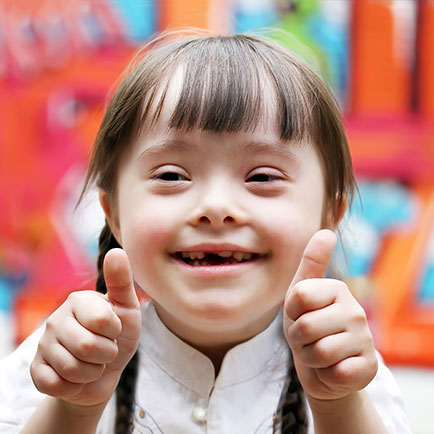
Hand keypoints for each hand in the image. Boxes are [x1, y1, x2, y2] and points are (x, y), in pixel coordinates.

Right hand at [30, 248, 140, 408]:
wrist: (106, 370)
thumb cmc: (118, 335)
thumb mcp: (127, 307)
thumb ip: (121, 281)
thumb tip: (115, 250)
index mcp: (78, 300)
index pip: (102, 322)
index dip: (114, 332)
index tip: (113, 329)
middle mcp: (56, 319)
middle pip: (88, 347)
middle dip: (106, 355)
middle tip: (105, 349)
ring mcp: (43, 345)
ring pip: (73, 369)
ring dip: (93, 372)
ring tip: (93, 362)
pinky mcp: (37, 370)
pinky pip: (56, 385)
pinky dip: (75, 386)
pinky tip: (76, 377)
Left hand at [283, 230, 377, 401]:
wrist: (322, 367)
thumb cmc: (308, 326)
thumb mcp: (300, 295)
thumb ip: (311, 264)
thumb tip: (326, 231)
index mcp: (337, 289)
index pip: (299, 295)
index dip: (291, 310)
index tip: (299, 314)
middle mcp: (355, 310)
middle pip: (305, 326)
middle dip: (298, 339)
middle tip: (308, 339)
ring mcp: (365, 339)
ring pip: (318, 352)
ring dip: (310, 358)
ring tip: (318, 353)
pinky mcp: (369, 367)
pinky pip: (334, 373)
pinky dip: (325, 375)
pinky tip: (333, 368)